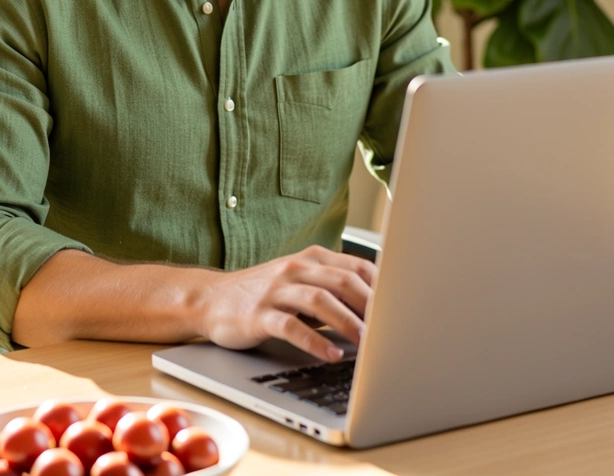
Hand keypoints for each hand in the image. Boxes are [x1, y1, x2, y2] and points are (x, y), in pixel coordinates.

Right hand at [195, 245, 376, 361]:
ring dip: (346, 322)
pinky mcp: (258, 314)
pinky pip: (290, 326)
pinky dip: (314, 341)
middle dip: (370, 305)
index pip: (356, 266)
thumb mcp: (299, 280)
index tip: (403, 308)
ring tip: (367, 344)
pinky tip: (331, 355)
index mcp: (310, 258)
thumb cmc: (263, 292)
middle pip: (341, 280)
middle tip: (392, 328)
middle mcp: (295, 268)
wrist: (211, 298)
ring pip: (319, 300)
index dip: (382, 287)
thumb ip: (331, 286)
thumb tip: (377, 308)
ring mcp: (275, 290)